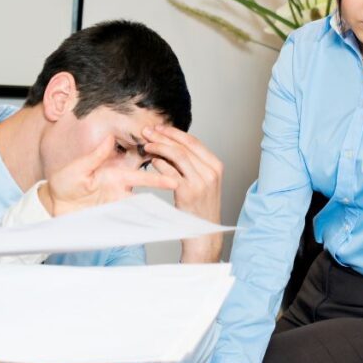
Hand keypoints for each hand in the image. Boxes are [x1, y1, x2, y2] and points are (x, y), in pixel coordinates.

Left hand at [39, 135, 176, 215]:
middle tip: (181, 185)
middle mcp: (119, 189)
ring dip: (152, 210)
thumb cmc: (64, 182)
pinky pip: (126, 220)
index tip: (172, 169)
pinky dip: (136, 224)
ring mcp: (115, 204)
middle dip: (163, 188)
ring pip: (139, 207)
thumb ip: (96, 156)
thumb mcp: (79, 167)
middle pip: (146, 190)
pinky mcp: (109, 217)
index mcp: (115, 174)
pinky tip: (148, 226)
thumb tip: (110, 138)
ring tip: (169, 213)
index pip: (140, 172)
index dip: (156, 171)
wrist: (52, 204)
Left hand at [142, 125, 223, 262]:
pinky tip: (151, 161)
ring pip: (177, 155)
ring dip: (159, 147)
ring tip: (146, 144)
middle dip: (163, 136)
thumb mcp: (202, 183)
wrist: (204, 234)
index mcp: (216, 166)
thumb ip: (191, 165)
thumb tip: (169, 146)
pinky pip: (170, 172)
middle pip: (184, 146)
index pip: (194, 141)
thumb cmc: (199, 209)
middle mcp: (211, 172)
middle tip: (147, 131)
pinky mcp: (188, 192)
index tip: (159, 128)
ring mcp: (201, 182)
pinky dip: (159, 163)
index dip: (174, 132)